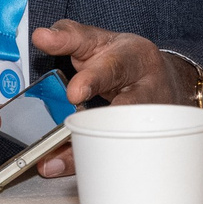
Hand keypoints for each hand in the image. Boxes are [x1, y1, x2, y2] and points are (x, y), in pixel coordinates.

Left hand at [26, 21, 193, 177]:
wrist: (162, 80)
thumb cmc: (124, 60)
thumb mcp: (97, 41)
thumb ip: (67, 37)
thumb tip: (41, 35)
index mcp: (134, 57)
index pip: (113, 66)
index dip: (93, 80)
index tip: (73, 94)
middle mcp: (147, 88)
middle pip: (127, 108)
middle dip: (99, 123)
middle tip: (67, 134)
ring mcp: (150, 118)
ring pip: (123, 138)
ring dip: (89, 149)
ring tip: (56, 160)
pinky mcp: (147, 139)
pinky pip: (119, 153)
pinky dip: (93, 162)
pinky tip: (70, 168)